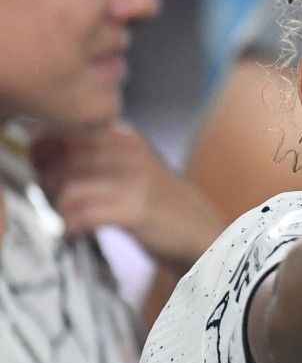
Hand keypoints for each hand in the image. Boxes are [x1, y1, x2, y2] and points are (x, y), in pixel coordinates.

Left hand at [30, 123, 222, 274]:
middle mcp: (130, 152)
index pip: (66, 130)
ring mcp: (134, 181)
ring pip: (69, 187)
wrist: (202, 232)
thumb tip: (38, 150)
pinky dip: (69, 226)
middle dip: (46, 182)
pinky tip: (71, 231)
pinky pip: (83, 215)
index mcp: (127, 137)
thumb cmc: (159, 203)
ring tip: (63, 216)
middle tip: (50, 200)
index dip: (42, 152)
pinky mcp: (135, 211)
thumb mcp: (130, 167)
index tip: (41, 170)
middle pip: (63, 159)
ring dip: (57, 207)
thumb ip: (94, 154)